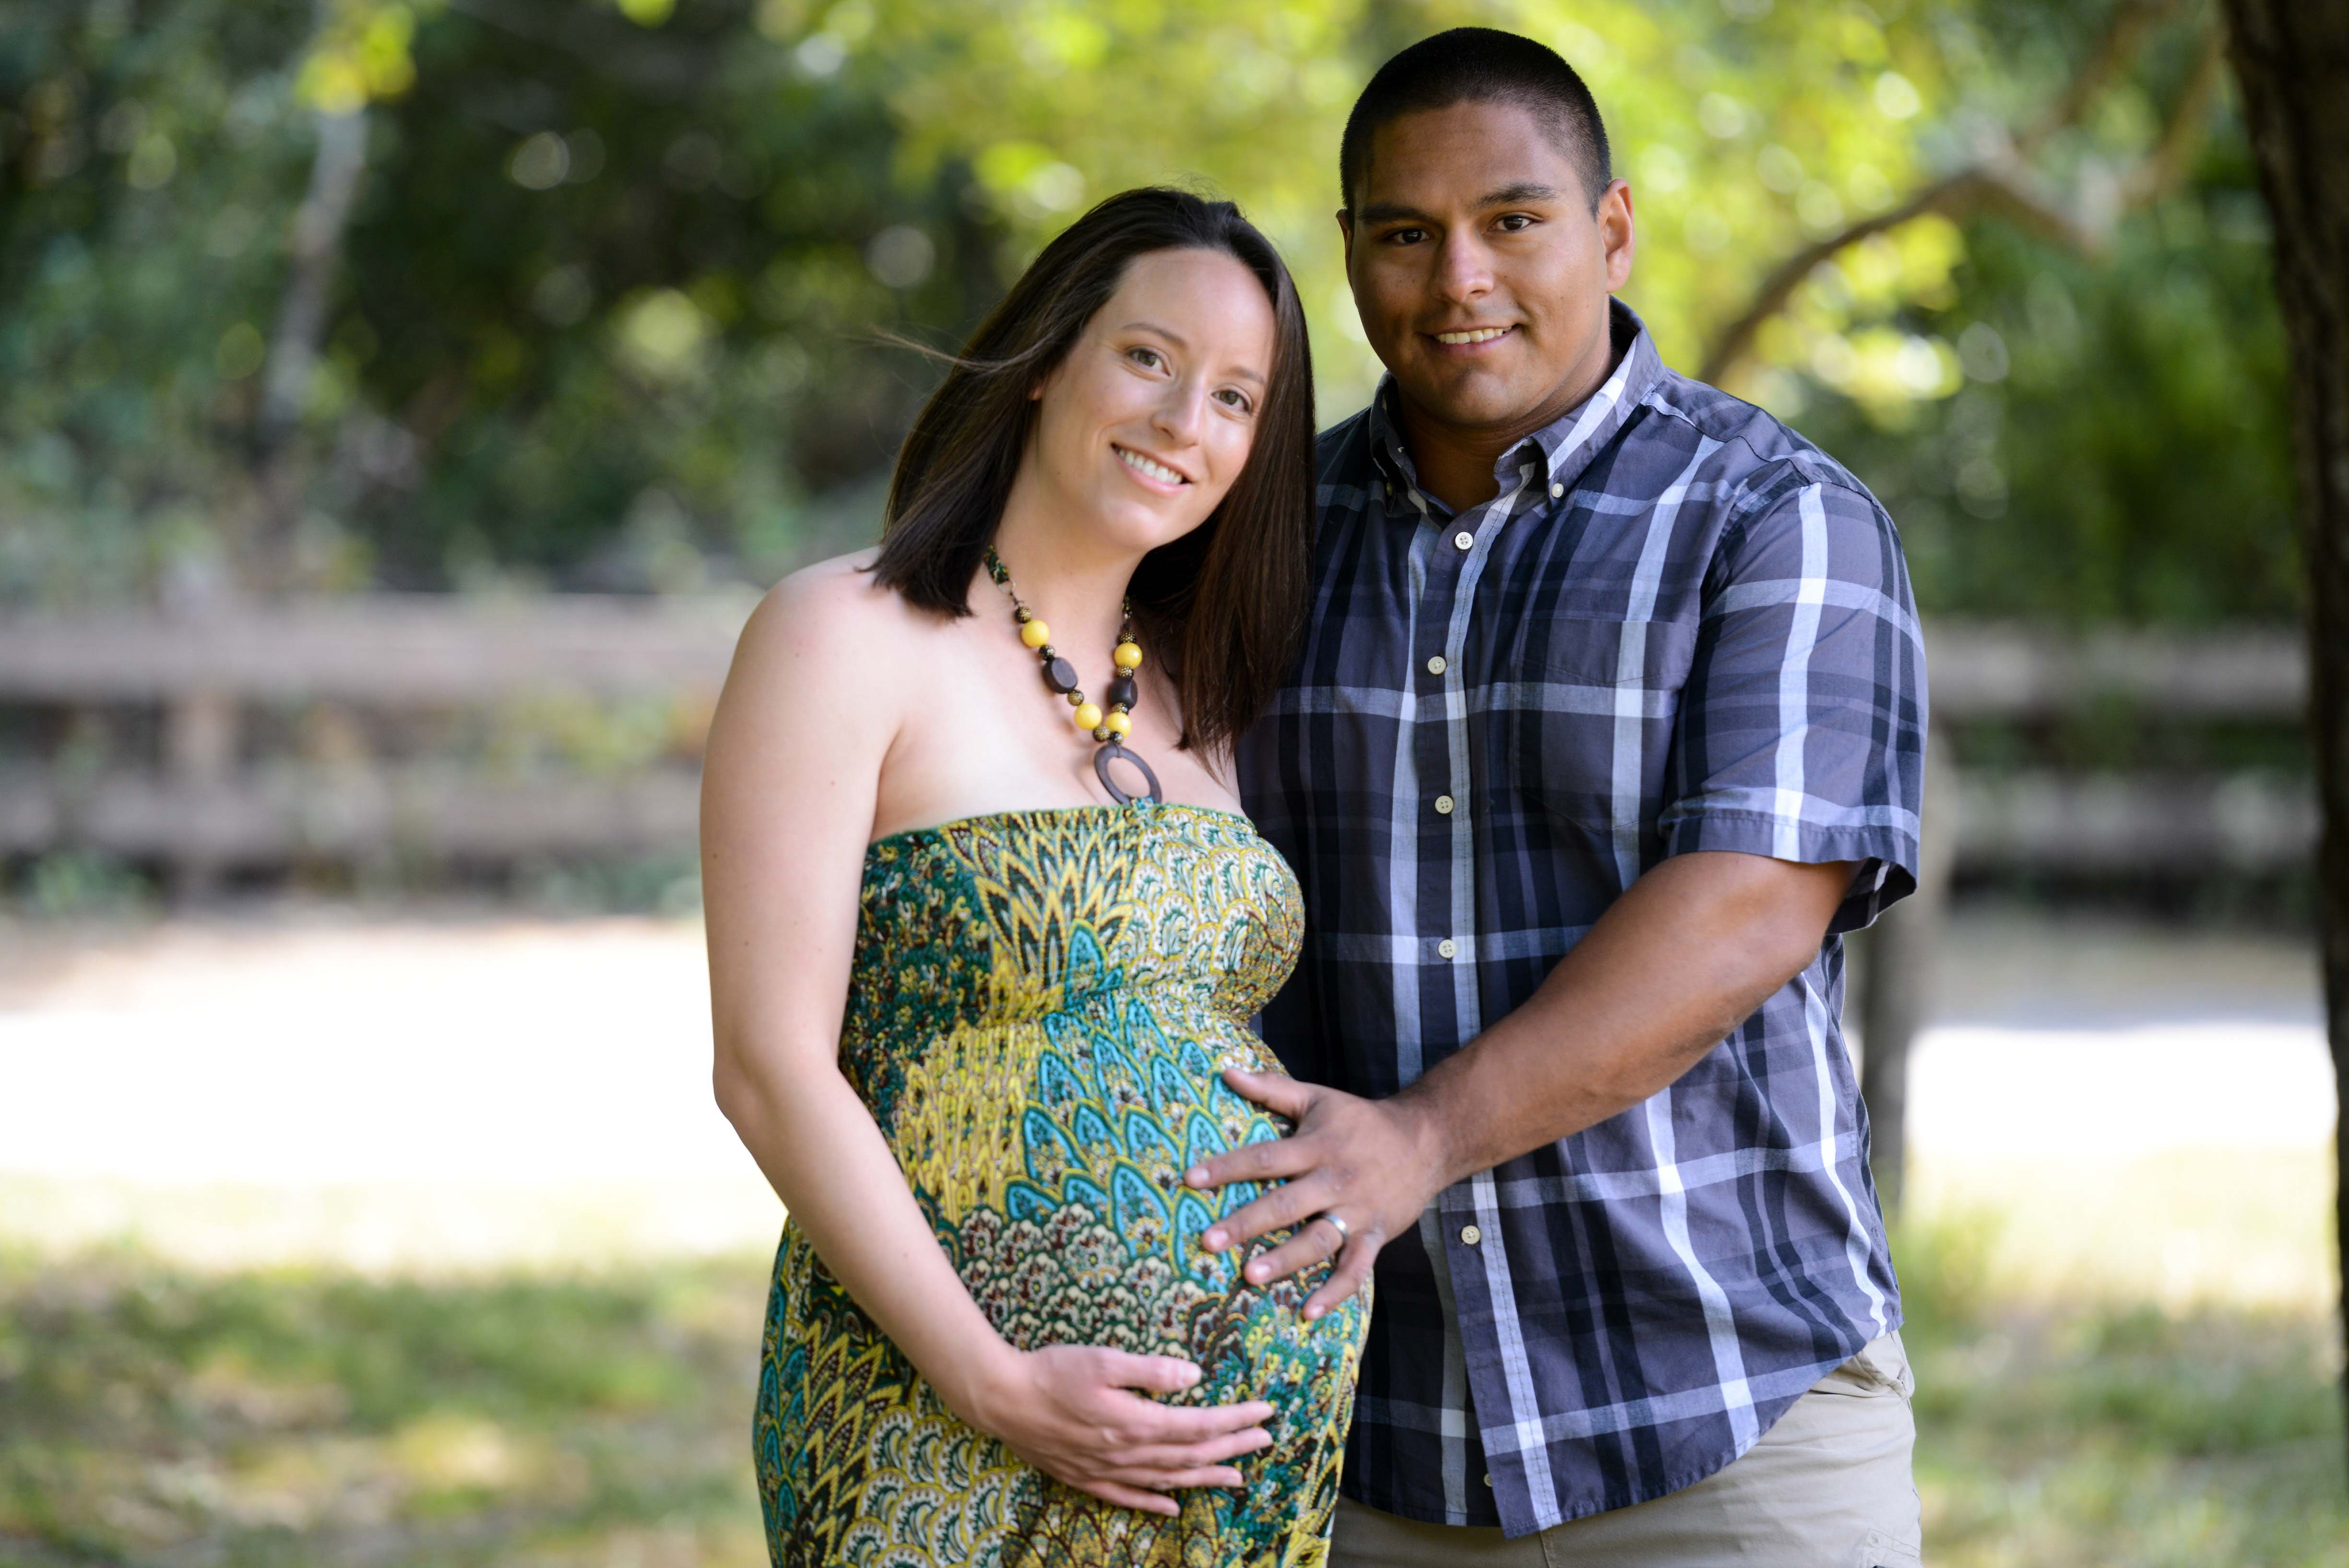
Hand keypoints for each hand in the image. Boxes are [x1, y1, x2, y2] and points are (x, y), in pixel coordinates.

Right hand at [957, 1342, 1275, 1516]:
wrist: (1001, 1399)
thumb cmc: (1051, 1372)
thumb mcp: (1103, 1359)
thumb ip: (1151, 1370)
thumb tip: (1195, 1376)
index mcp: (1135, 1423)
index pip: (1199, 1425)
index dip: (1235, 1420)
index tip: (1265, 1412)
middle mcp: (1127, 1454)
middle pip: (1191, 1455)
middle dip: (1232, 1448)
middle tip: (1265, 1440)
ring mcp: (1106, 1471)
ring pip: (1168, 1480)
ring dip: (1206, 1478)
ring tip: (1237, 1479)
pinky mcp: (1086, 1477)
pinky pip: (1129, 1497)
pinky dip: (1156, 1502)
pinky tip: (1174, 1505)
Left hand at [1185, 1069, 1449, 1319]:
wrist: (1426, 1140)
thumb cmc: (1360, 1120)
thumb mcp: (1318, 1098)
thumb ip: (1271, 1088)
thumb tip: (1225, 1071)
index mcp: (1317, 1146)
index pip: (1265, 1157)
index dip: (1227, 1167)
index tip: (1190, 1180)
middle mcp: (1334, 1181)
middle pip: (1286, 1203)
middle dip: (1247, 1223)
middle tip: (1209, 1241)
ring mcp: (1356, 1212)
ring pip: (1318, 1240)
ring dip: (1285, 1260)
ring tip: (1250, 1276)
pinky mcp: (1376, 1235)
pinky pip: (1356, 1269)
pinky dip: (1335, 1292)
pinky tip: (1308, 1312)